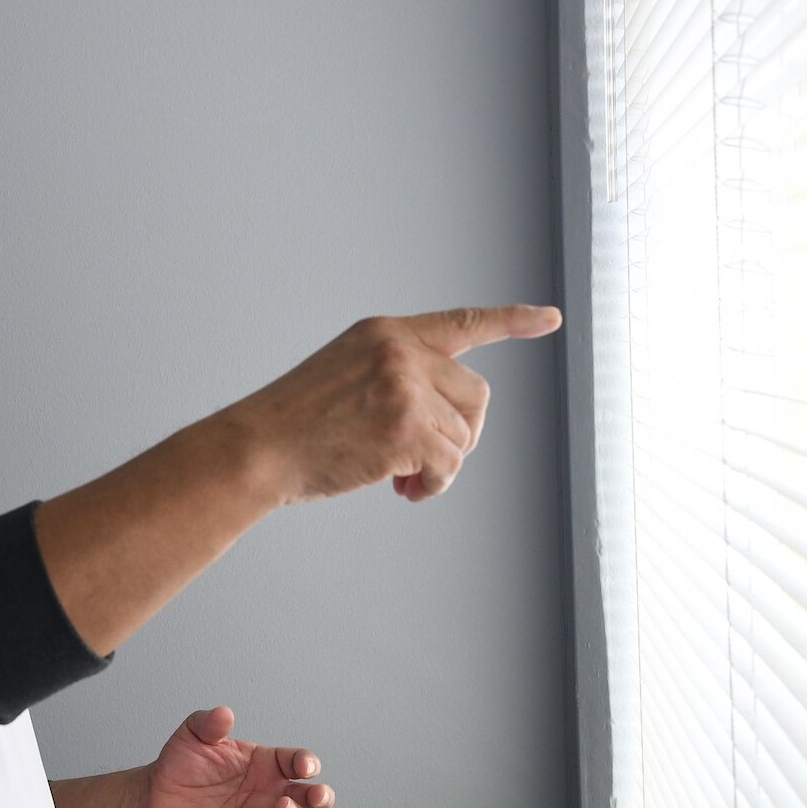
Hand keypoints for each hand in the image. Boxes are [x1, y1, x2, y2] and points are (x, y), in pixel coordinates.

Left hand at [145, 707, 333, 807]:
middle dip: (321, 797)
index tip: (304, 766)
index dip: (307, 763)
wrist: (157, 794)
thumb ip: (209, 723)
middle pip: (312, 799)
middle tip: (316, 794)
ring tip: (280, 807)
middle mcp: (270, 791)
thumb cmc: (182, 761)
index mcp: (266, 763)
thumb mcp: (193, 734)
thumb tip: (224, 714)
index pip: (298, 762)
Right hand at [227, 304, 561, 503]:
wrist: (256, 449)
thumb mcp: (345, 374)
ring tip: (401, 477)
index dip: (512, 320)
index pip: (462, 322)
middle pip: (476, 394)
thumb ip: (396, 378)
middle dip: (463, 433)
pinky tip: (402, 489)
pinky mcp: (406, 426)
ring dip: (441, 464)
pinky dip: (433, 485)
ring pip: (464, 435)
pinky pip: (449, 464)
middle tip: (428, 459)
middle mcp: (400, 350)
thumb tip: (448, 424)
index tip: (550, 318)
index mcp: (384, 332)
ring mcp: (404, 386)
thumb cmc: (293, 426)